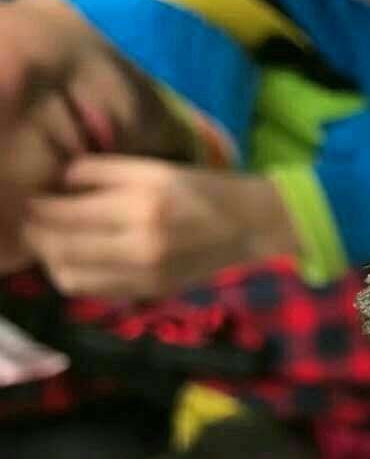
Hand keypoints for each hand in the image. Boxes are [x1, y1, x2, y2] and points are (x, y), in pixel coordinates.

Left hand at [22, 156, 298, 298]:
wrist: (249, 226)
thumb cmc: (200, 189)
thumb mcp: (152, 168)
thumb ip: (100, 173)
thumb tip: (54, 185)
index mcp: (142, 202)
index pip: (63, 209)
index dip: (36, 204)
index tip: (31, 196)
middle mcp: (141, 241)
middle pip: (59, 242)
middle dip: (34, 231)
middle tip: (31, 219)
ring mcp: (144, 272)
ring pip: (68, 273)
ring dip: (48, 257)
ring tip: (49, 240)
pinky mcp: (149, 291)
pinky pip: (91, 289)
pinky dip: (71, 275)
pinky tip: (74, 259)